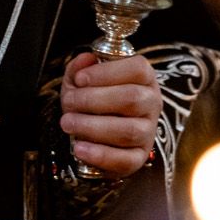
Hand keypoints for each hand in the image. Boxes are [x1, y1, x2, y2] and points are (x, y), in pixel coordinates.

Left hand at [59, 52, 160, 177]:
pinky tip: (80, 148)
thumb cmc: (93, 102)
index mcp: (143, 79)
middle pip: (131, 98)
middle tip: (68, 103)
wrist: (96, 134)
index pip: (137, 69)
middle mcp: (151, 103)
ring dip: (92, 127)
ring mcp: (148, 132)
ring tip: (68, 123)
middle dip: (93, 100)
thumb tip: (85, 59)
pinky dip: (100, 155)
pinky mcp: (139, 157)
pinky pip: (126, 160)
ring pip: (128, 130)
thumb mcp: (82, 81)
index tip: (80, 79)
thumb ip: (80, 68)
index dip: (107, 72)